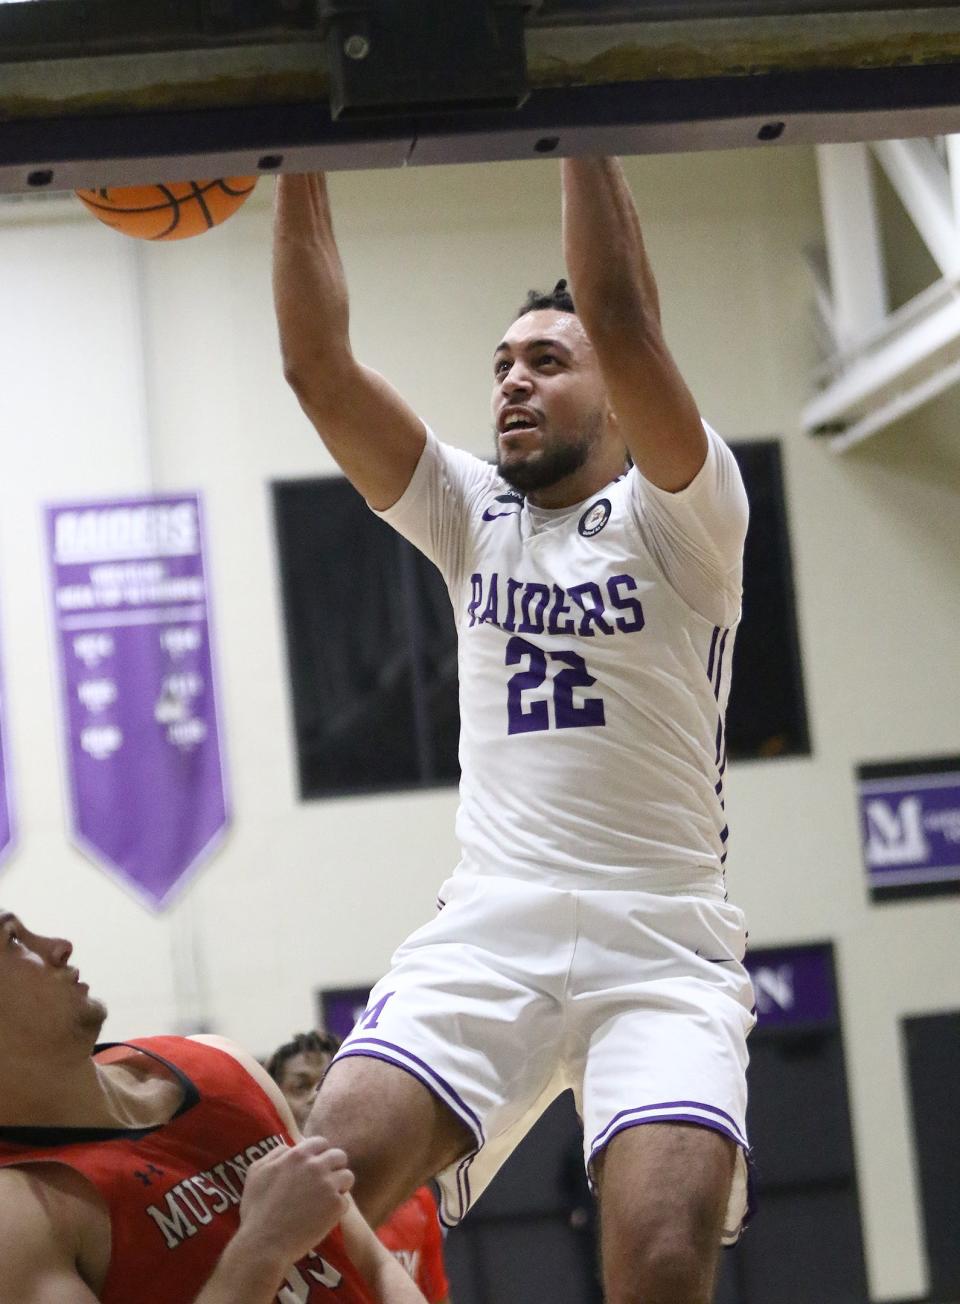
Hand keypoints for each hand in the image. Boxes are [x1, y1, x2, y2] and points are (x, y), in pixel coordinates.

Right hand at [237, 1136, 353, 1268]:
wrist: (264, 1243)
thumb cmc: (256, 1210)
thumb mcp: (256, 1172)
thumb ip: (275, 1154)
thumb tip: (289, 1147)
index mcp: (297, 1155)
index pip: (321, 1143)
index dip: (320, 1154)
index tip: (317, 1165)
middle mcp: (316, 1166)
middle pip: (339, 1156)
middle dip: (334, 1167)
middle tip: (325, 1182)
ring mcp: (328, 1185)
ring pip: (347, 1177)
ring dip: (339, 1186)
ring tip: (327, 1199)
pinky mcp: (336, 1206)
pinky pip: (345, 1201)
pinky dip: (337, 1209)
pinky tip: (324, 1217)